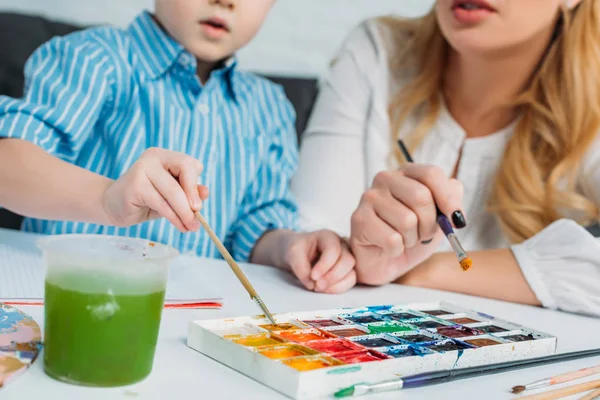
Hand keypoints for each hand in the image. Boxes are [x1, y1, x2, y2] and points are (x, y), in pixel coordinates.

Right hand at [101, 147, 208, 231]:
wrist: (114, 206)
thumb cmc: (147, 200)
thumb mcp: (172, 196)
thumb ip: (189, 192)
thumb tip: (205, 192)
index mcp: (165, 156)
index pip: (190, 164)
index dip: (196, 185)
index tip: (199, 205)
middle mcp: (154, 157)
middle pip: (184, 170)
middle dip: (193, 196)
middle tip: (198, 216)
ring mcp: (142, 169)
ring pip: (173, 191)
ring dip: (185, 213)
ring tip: (191, 227)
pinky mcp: (134, 185)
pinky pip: (161, 203)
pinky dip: (173, 217)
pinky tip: (179, 225)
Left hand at [282, 230, 355, 293]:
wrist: (297, 255)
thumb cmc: (297, 249)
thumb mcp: (292, 253)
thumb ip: (300, 267)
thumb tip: (312, 284)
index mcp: (328, 236)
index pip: (333, 250)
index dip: (324, 266)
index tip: (312, 276)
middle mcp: (341, 245)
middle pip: (348, 261)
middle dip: (332, 276)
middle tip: (316, 285)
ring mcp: (346, 258)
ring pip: (352, 273)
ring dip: (336, 285)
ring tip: (319, 288)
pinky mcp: (347, 271)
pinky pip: (350, 282)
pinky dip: (338, 288)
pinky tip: (325, 289)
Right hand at [350, 165, 464, 285]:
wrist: (385, 262)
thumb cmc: (410, 236)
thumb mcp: (438, 218)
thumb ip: (450, 202)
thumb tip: (455, 203)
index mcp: (406, 173)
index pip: (431, 174)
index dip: (448, 198)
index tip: (457, 219)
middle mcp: (385, 179)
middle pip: (421, 196)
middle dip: (430, 224)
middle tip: (423, 234)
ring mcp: (369, 197)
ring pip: (407, 220)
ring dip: (412, 239)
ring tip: (404, 240)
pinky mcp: (359, 219)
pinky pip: (392, 239)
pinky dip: (397, 250)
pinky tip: (389, 248)